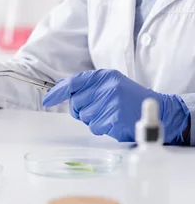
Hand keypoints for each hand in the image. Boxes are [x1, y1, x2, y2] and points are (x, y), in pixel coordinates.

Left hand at [42, 69, 189, 142]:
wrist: (157, 109)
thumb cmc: (128, 99)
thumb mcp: (109, 85)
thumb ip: (87, 87)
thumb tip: (60, 95)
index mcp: (103, 76)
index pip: (73, 82)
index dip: (57, 92)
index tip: (47, 101)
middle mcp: (106, 86)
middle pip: (75, 103)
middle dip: (81, 110)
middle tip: (97, 110)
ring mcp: (110, 101)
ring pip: (84, 116)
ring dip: (93, 119)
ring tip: (109, 115)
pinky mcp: (114, 117)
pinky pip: (94, 127)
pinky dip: (101, 128)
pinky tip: (113, 122)